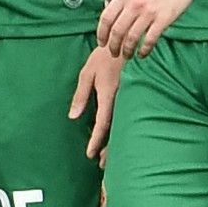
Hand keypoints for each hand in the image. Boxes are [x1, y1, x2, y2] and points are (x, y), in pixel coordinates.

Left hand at [69, 44, 124, 165]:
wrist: (127, 40)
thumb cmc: (104, 56)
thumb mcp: (88, 73)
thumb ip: (81, 95)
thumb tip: (73, 116)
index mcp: (109, 94)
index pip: (102, 123)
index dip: (96, 141)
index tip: (90, 155)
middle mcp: (122, 99)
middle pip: (116, 130)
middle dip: (110, 149)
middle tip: (102, 166)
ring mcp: (130, 98)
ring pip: (124, 126)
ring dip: (117, 143)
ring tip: (110, 159)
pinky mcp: (134, 96)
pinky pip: (128, 117)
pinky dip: (123, 131)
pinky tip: (120, 139)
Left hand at [98, 0, 202, 57]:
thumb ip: (122, 1)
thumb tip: (111, 19)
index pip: (106, 18)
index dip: (101, 34)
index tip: (102, 43)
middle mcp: (134, 4)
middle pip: (117, 31)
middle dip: (113, 46)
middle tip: (114, 54)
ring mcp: (148, 12)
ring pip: (131, 38)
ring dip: (127, 51)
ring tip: (127, 56)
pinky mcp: (163, 19)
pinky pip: (150, 40)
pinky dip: (144, 50)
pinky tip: (142, 54)